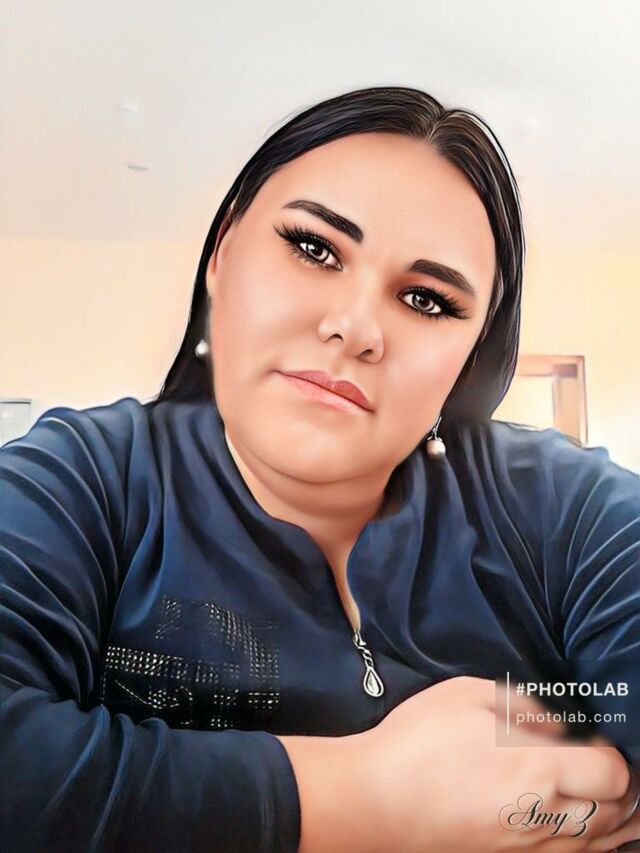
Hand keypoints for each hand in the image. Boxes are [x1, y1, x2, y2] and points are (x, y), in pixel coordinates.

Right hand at [355, 675, 637, 851]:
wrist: (375, 802)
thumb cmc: (419, 741)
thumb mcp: (468, 696)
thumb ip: (523, 705)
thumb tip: (557, 725)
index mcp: (538, 770)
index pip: (612, 774)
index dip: (609, 752)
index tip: (588, 737)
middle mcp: (544, 818)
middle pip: (614, 812)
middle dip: (616, 785)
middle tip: (596, 760)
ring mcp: (529, 848)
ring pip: (599, 843)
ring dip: (612, 818)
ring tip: (609, 795)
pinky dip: (589, 842)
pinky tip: (584, 826)